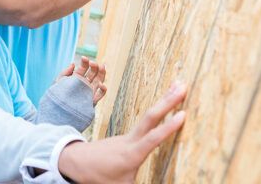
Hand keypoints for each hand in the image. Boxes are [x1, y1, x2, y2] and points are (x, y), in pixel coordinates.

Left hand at [57, 81, 186, 183]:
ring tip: (177, 86)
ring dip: (164, 101)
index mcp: (131, 154)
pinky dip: (157, 110)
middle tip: (182, 85)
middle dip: (167, 101)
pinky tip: (165, 102)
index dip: (168, 127)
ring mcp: (128, 135)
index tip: (183, 114)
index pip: (153, 138)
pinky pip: (145, 121)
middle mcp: (130, 141)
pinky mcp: (126, 135)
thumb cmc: (98, 176)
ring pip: (148, 116)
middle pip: (151, 117)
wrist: (76, 162)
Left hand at [59, 56, 107, 104]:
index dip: (85, 62)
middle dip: (94, 66)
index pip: (83, 68)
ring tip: (102, 66)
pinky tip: (101, 84)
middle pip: (93, 73)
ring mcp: (89, 92)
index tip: (84, 58)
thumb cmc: (57, 96)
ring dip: (102, 73)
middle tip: (93, 63)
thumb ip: (65, 72)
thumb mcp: (59, 82)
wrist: (58, 111)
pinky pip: (100, 95)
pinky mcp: (91, 101)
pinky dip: (103, 90)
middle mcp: (84, 84)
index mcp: (76, 78)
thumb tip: (73, 64)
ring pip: (98, 81)